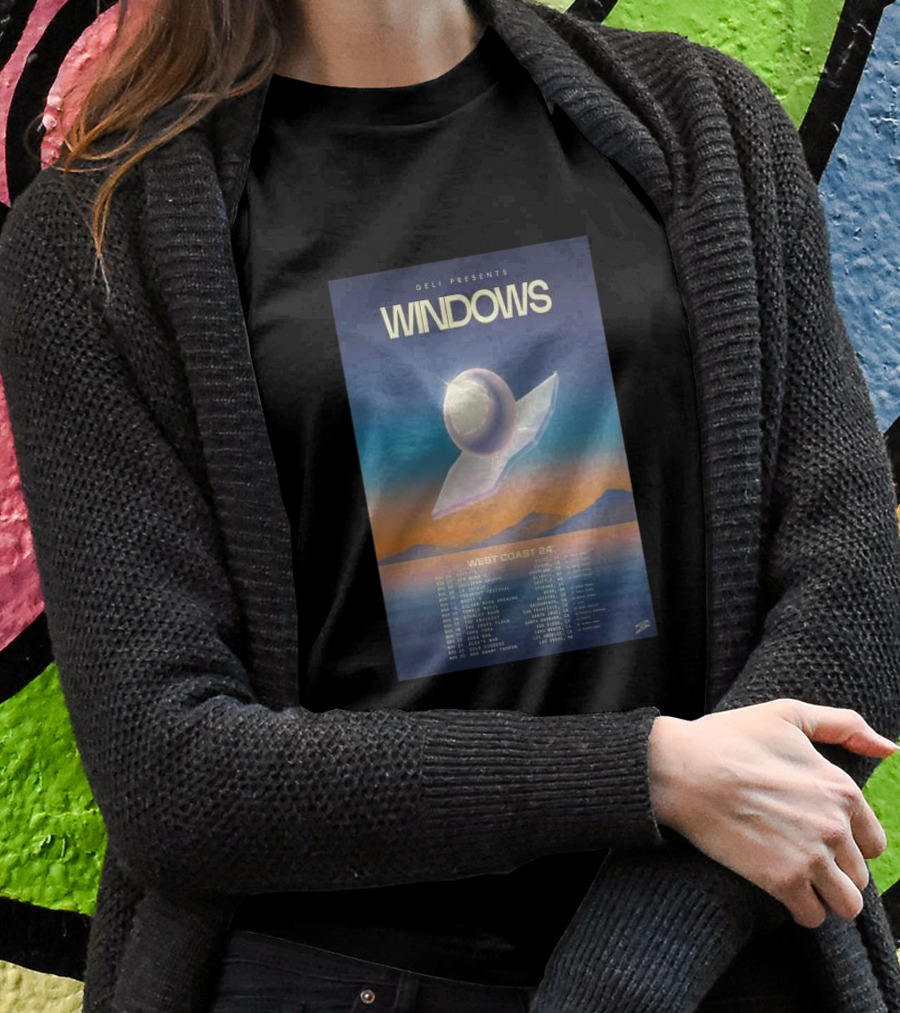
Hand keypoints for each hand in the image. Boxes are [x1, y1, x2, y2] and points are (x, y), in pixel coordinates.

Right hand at [647, 699, 896, 928]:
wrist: (680, 768)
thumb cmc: (729, 738)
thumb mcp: (787, 715)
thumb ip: (843, 726)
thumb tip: (889, 748)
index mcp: (842, 789)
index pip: (874, 842)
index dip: (848, 842)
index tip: (819, 837)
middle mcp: (835, 826)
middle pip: (859, 875)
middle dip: (835, 870)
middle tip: (800, 856)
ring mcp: (810, 856)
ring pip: (846, 904)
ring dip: (825, 896)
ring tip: (799, 881)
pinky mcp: (781, 880)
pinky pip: (813, 917)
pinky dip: (802, 909)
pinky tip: (783, 891)